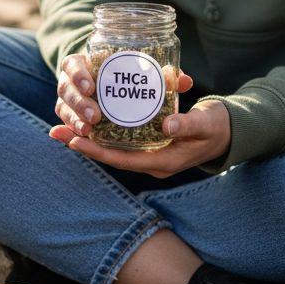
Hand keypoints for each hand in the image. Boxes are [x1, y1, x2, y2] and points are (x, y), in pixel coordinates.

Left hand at [50, 55, 228, 177]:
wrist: (228, 133)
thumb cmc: (218, 126)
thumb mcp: (206, 123)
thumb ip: (188, 124)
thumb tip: (167, 126)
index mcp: (164, 162)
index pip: (123, 160)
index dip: (97, 152)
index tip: (74, 141)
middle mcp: (152, 162)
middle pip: (111, 156)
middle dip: (84, 145)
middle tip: (56, 132)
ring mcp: (150, 154)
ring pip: (113, 149)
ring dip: (88, 139)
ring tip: (61, 128)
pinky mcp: (149, 144)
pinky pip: (120, 141)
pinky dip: (103, 133)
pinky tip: (87, 121)